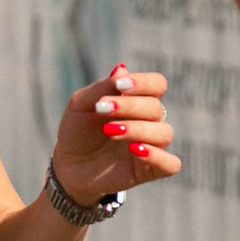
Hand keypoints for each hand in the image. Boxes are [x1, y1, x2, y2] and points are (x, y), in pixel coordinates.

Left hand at [51, 63, 181, 206]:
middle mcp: (149, 121)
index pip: (157, 84)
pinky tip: (134, 150)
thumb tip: (122, 70)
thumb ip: (102, 88)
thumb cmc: (77, 130)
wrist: (68, 165)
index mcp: (138, 100)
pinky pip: (171, 164)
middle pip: (156, 108)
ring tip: (109, 131)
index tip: (119, 86)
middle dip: (129, 107)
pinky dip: (157, 156)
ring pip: (164, 133)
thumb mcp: (81, 104)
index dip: (143, 83)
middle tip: (101, 110)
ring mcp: (152, 145)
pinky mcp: (149, 170)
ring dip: (137, 129)